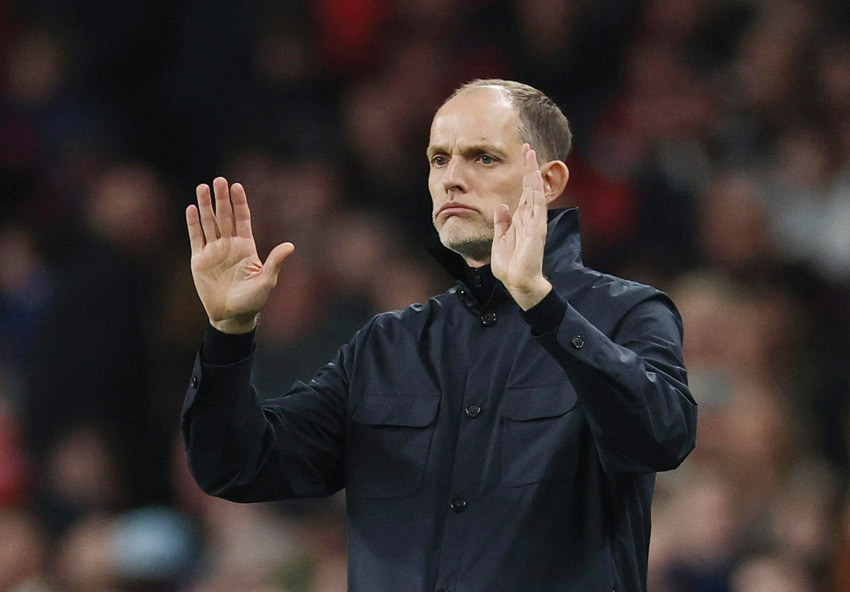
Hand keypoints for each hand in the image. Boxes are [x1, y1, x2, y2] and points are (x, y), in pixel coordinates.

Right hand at [186, 177, 294, 333]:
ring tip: (202, 187)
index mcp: (246, 247)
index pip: (242, 219)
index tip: (237, 186)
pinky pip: (196, 238)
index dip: (240, 203)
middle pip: (224, 216)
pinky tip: (192, 209)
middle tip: (219, 180)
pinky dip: (193, 224)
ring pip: (208, 223)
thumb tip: (290, 245)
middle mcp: (229, 245)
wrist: (232, 316)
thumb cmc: (253, 300)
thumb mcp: (266, 281)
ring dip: (206, 205)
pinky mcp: (199, 261)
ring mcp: (214, 252)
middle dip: (222, 198)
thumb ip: (275, 262)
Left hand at [491, 145, 551, 309]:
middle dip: (529, 167)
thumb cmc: (509, 265)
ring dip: (533, 172)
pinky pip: (537, 206)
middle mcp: (530, 217)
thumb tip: (501, 206)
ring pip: (535, 191)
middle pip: (531, 187)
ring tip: (531, 154)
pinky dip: (536, 190)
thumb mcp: (500, 239)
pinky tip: (534, 176)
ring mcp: (535, 222)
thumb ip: (502, 222)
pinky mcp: (537, 229)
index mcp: (521, 219)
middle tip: (527, 146)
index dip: (523, 174)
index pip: (523, 192)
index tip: (521, 156)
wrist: (517, 282)